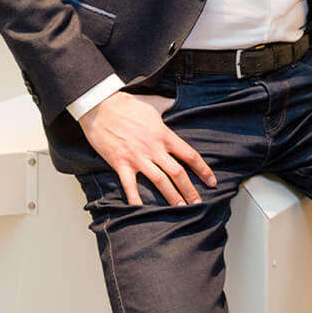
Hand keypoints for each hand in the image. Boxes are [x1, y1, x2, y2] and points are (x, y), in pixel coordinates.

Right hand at [78, 92, 216, 206]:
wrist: (100, 106)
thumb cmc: (126, 104)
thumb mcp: (152, 102)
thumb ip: (166, 104)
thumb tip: (174, 101)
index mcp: (164, 134)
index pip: (189, 155)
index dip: (203, 170)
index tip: (211, 181)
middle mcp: (154, 148)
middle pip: (178, 173)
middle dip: (190, 190)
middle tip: (198, 204)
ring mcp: (137, 157)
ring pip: (160, 181)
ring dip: (172, 197)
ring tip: (181, 209)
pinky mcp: (121, 163)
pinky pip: (130, 186)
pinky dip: (136, 200)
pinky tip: (142, 211)